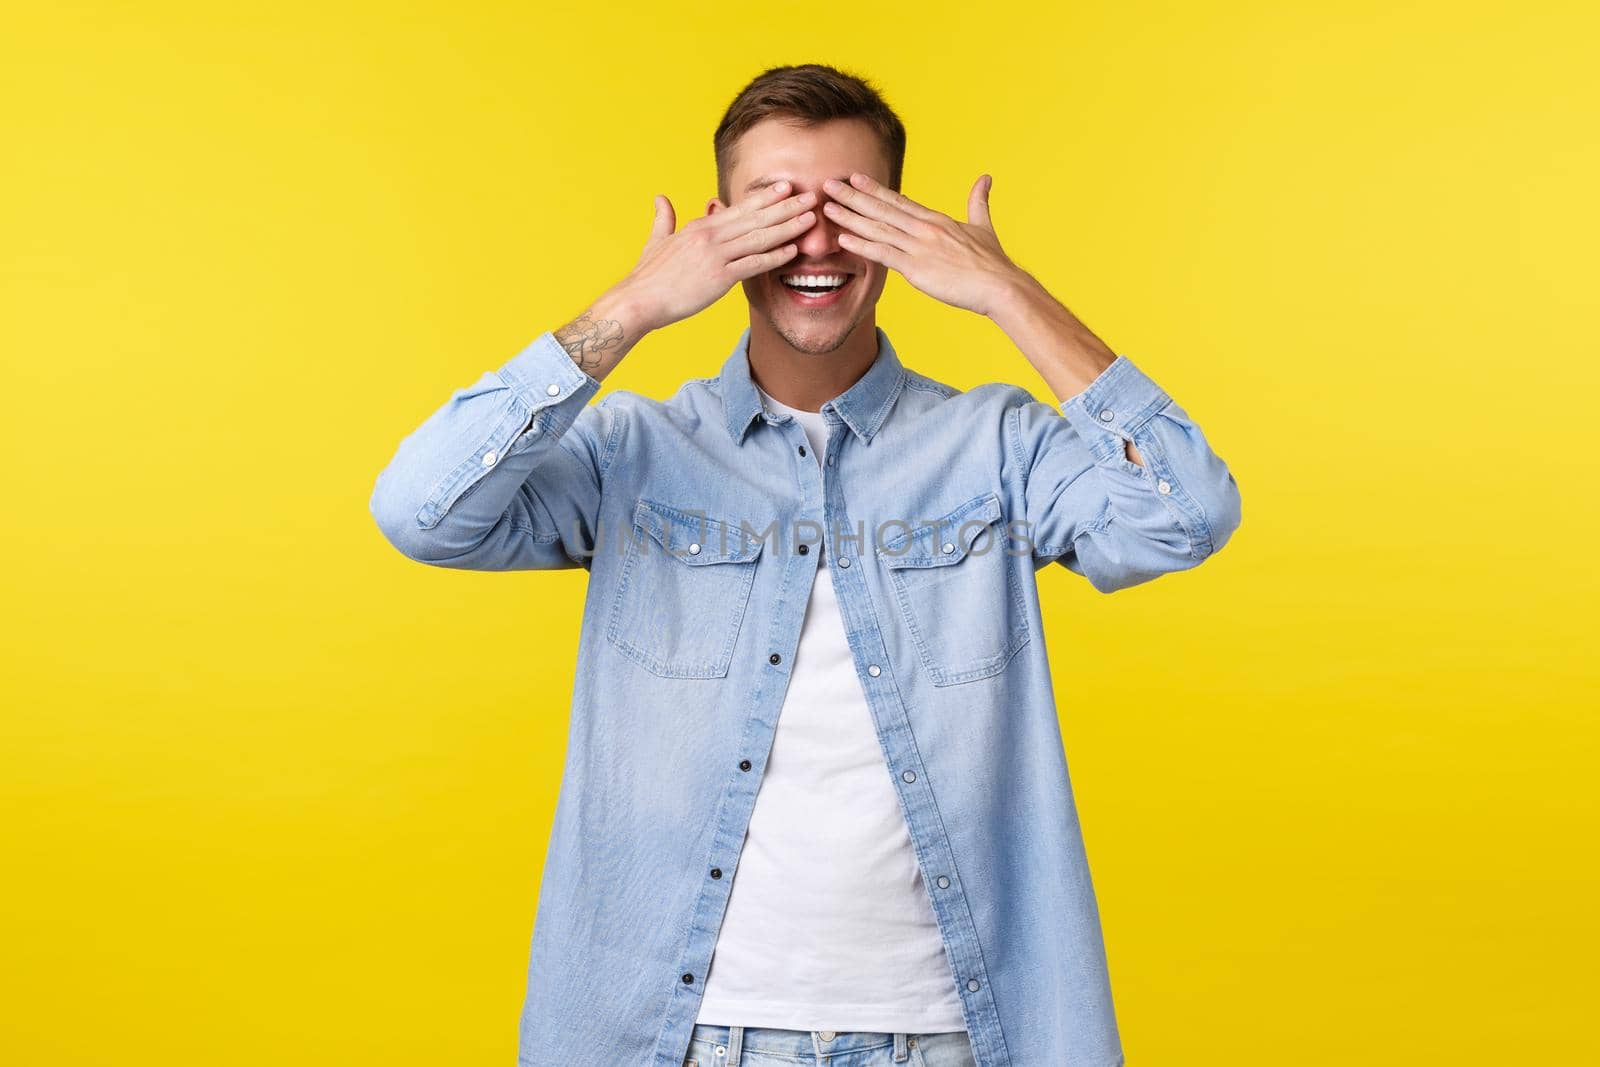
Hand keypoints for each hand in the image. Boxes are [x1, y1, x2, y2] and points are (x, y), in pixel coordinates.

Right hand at [613, 182, 816, 331]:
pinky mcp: (719, 277)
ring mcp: (716, 255)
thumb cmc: (647, 275)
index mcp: (700, 226)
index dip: (765, 197)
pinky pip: (753, 264)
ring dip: (788, 227)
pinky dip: (775, 256)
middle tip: (810, 195)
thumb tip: (660, 199)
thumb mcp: (656, 240)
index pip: (740, 208)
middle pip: (756, 217)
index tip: (785, 187)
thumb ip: (663, 218)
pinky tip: (793, 251)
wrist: (639, 299)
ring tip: (811, 218)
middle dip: (786, 206)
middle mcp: (711, 235)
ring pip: (759, 237)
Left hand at [820, 172, 1022, 317]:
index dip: (874, 189)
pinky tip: (843, 239)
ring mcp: (919, 247)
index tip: (854, 178)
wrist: (999, 285)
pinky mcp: (916, 268)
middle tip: (828, 184)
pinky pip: (883, 254)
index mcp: (935, 219)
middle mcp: (923, 228)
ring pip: (877, 228)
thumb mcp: (983, 225)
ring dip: (850, 217)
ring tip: (827, 208)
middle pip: (881, 208)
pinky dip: (862, 245)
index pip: (898, 200)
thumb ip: (979, 201)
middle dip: (852, 196)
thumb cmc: (993, 262)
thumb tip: (986, 178)